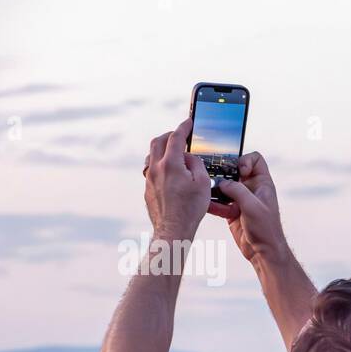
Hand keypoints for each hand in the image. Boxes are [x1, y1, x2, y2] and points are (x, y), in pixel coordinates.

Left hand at [142, 119, 210, 239]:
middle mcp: (156, 168)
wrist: (173, 229)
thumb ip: (196, 164)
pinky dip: (160, 165)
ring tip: (172, 153)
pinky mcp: (148, 189)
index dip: (183, 127)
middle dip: (169, 135)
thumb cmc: (190, 209)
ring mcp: (149, 179)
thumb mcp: (203, 183)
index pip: (176, 138)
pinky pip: (151, 170)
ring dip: (161, 149)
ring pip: (151, 156)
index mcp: (170, 163)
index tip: (189, 122)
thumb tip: (189, 158)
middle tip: (179, 136)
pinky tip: (169, 173)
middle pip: (157, 142)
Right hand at [207, 152, 288, 264]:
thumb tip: (222, 182)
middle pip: (234, 170)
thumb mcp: (252, 206)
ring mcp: (241, 199)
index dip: (245, 160)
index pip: (255, 159)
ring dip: (215, 189)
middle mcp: (251, 189)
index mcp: (262, 184)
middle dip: (223, 173)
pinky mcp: (232, 211)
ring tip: (208, 191)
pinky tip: (207, 205)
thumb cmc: (266, 229)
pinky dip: (213, 203)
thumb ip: (237, 190)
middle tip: (214, 177)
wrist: (263, 252)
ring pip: (224, 186)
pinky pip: (219, 202)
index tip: (239, 170)